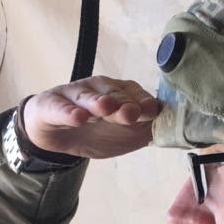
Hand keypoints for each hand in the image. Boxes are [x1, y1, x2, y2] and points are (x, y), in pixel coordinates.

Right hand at [21, 77, 158, 159]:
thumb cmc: (95, 130)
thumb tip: (172, 131)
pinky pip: (60, 108)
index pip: (134, 93)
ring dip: (99, 101)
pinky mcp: (51, 104)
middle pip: (114, 94)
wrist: (54, 134)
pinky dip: (69, 113)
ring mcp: (74, 94)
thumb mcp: (123, 135)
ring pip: (88, 97)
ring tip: (106, 107)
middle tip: (132, 114)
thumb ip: (146, 131)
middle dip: (124, 103)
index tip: (152, 112)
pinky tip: (78, 119)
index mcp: (118, 92)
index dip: (143, 102)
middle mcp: (98, 88)